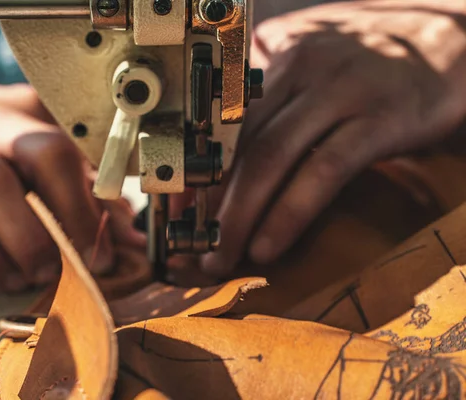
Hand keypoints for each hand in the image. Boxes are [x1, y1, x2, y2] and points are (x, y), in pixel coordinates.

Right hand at [0, 84, 143, 291]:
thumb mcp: (25, 152)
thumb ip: (77, 187)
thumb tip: (128, 234)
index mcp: (26, 119)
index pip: (78, 146)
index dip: (103, 195)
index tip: (119, 242)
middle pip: (44, 152)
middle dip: (75, 211)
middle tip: (91, 259)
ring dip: (28, 237)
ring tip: (45, 273)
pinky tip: (5, 277)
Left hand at [201, 0, 465, 275]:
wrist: (450, 42)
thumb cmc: (372, 65)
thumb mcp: (314, 63)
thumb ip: (272, 93)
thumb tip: (226, 139)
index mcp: (279, 61)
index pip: (223, 123)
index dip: (195, 170)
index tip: (174, 208)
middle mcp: (301, 72)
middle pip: (241, 144)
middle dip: (211, 202)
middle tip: (193, 245)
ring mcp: (340, 95)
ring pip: (272, 159)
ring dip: (240, 216)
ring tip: (223, 258)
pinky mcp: (379, 121)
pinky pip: (324, 172)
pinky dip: (290, 212)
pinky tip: (269, 247)